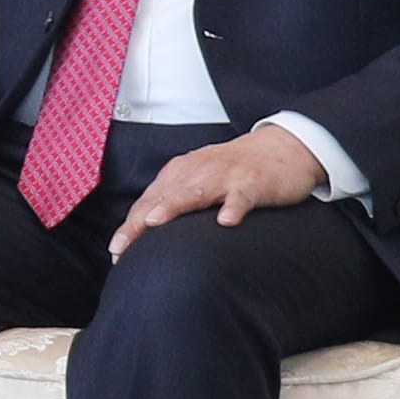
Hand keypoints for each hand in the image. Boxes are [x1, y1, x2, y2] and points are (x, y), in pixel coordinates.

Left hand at [109, 124, 324, 257]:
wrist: (283, 147)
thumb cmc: (236, 169)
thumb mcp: (200, 181)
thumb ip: (177, 200)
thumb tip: (149, 231)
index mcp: (181, 172)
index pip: (148, 201)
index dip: (130, 226)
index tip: (115, 251)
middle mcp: (197, 171)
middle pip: (162, 198)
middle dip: (139, 221)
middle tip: (122, 246)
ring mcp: (225, 176)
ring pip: (195, 192)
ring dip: (174, 206)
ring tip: (156, 223)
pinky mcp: (253, 183)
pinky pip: (241, 196)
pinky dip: (233, 207)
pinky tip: (226, 222)